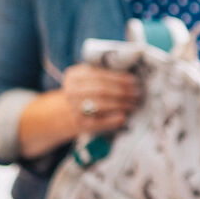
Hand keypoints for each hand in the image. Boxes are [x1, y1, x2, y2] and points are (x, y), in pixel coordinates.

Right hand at [18, 63, 143, 157]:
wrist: (61, 114)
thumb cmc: (82, 94)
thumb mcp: (85, 80)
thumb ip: (102, 75)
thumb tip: (130, 77)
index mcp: (74, 76)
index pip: (100, 75)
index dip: (119, 78)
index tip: (134, 81)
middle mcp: (72, 91)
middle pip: (102, 89)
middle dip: (123, 91)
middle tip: (137, 93)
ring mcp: (73, 108)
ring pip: (101, 104)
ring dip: (121, 104)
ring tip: (133, 104)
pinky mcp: (79, 124)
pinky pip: (99, 122)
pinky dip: (113, 119)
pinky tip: (124, 117)